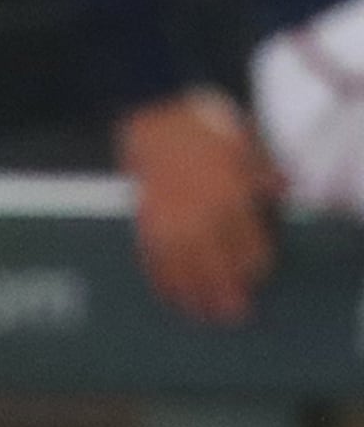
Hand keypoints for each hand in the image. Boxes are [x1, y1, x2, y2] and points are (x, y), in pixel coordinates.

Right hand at [118, 87, 278, 326]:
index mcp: (232, 198)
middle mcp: (201, 215)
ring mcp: (169, 218)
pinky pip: (151, 254)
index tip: (255, 280)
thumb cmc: (204, 124)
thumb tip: (283, 190)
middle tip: (229, 316)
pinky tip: (165, 291)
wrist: (153, 110)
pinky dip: (158, 276)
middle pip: (214, 265)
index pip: (247, 246)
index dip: (253, 268)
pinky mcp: (143, 216)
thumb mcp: (246, 143)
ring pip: (182, 266)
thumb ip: (263, 171)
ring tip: (197, 313)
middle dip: (223, 293)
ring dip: (190, 293)